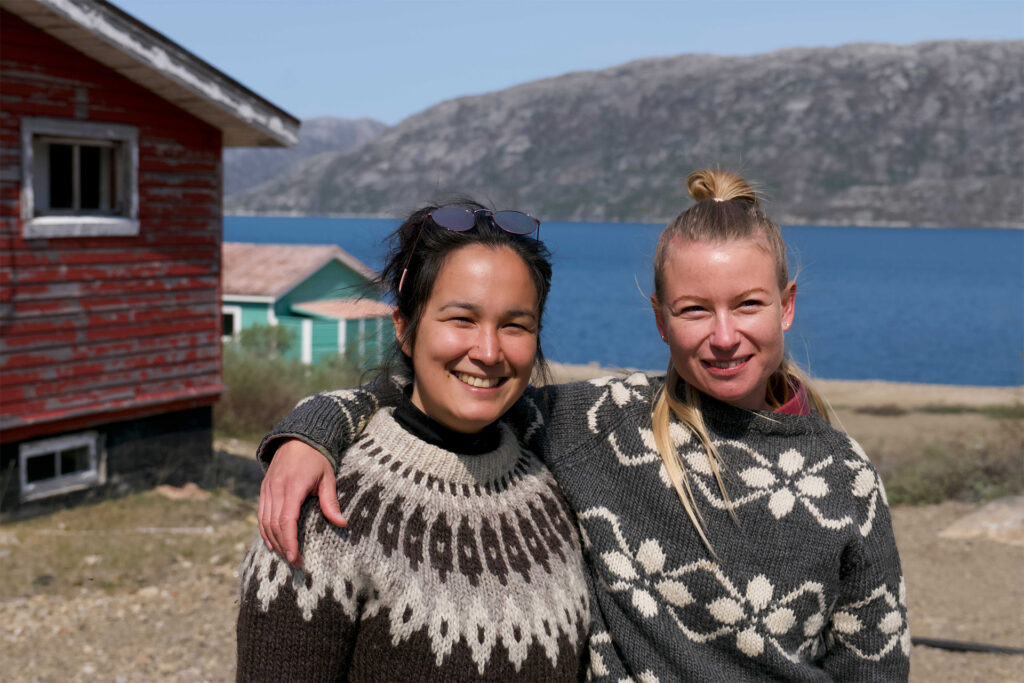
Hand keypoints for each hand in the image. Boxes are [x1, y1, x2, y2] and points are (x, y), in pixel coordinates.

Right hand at [258, 439, 346, 568]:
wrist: (297, 438)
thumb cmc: (316, 458)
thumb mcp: (327, 477)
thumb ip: (330, 502)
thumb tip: (342, 523)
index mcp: (293, 487)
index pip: (287, 520)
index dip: (290, 542)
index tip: (296, 558)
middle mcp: (276, 489)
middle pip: (274, 525)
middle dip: (283, 547)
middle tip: (295, 563)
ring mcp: (267, 489)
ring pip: (265, 521)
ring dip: (273, 541)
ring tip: (285, 556)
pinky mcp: (264, 489)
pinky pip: (261, 514)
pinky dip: (265, 531)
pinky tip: (272, 543)